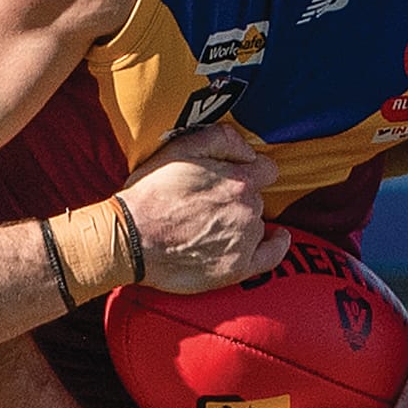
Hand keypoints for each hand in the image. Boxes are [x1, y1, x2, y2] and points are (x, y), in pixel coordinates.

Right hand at [120, 122, 289, 292]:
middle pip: (257, 198)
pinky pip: (271, 257)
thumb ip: (222, 139)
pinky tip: (276, 238)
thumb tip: (249, 150)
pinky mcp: (236, 268)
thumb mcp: (181, 148)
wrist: (130, 239)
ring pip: (257, 224)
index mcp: (238, 179)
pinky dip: (276, 246)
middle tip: (209, 204)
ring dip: (243, 221)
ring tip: (212, 226)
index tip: (237, 176)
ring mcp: (244, 240)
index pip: (266, 170)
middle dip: (239, 197)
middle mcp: (247, 208)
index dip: (251, 171)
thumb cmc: (150, 193)